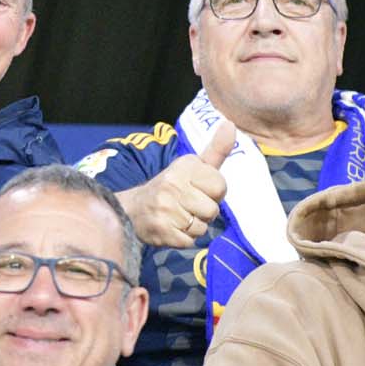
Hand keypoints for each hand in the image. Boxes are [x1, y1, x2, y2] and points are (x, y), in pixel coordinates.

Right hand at [118, 122, 234, 247]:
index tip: (198, 190)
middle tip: (187, 206)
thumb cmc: (172, 187)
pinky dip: (183, 238)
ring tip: (179, 217)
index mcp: (184, 166)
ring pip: (202, 227)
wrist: (133, 209)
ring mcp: (165, 208)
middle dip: (204, 212)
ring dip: (194, 227)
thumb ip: (216, 149)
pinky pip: (190, 241)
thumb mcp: (193, 166)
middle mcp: (173, 184)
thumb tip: (231, 123)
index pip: (220, 186)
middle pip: (212, 210)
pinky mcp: (161, 230)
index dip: (213, 193)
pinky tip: (171, 228)